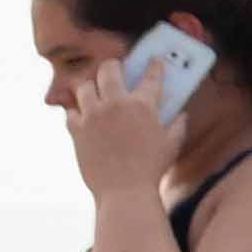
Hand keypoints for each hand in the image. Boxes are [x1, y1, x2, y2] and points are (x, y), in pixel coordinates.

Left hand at [61, 56, 179, 208]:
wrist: (124, 190)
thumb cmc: (152, 168)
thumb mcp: (172, 145)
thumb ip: (178, 126)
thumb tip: (181, 114)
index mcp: (143, 105)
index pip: (151, 76)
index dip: (155, 65)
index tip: (155, 60)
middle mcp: (115, 104)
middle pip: (109, 70)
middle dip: (113, 65)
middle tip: (115, 68)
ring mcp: (93, 115)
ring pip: (84, 86)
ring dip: (90, 86)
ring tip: (94, 91)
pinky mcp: (76, 129)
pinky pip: (71, 112)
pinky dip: (77, 113)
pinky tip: (83, 117)